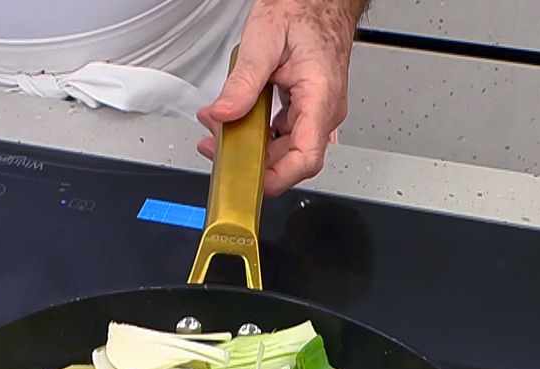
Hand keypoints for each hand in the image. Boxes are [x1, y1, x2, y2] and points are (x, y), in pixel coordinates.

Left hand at [196, 0, 366, 196]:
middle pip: (290, 160)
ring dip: (249, 146)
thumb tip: (223, 113)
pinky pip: (282, 133)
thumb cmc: (304, 10)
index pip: (306, 158)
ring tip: (218, 129)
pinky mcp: (305, 107)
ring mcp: (314, 111)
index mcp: (320, 97)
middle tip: (216, 146)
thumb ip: (242, 81)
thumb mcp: (264, 40)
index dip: (278, 178)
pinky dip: (256, 132)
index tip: (248, 181)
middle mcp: (323, 110)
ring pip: (283, 148)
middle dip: (251, 160)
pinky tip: (234, 119)